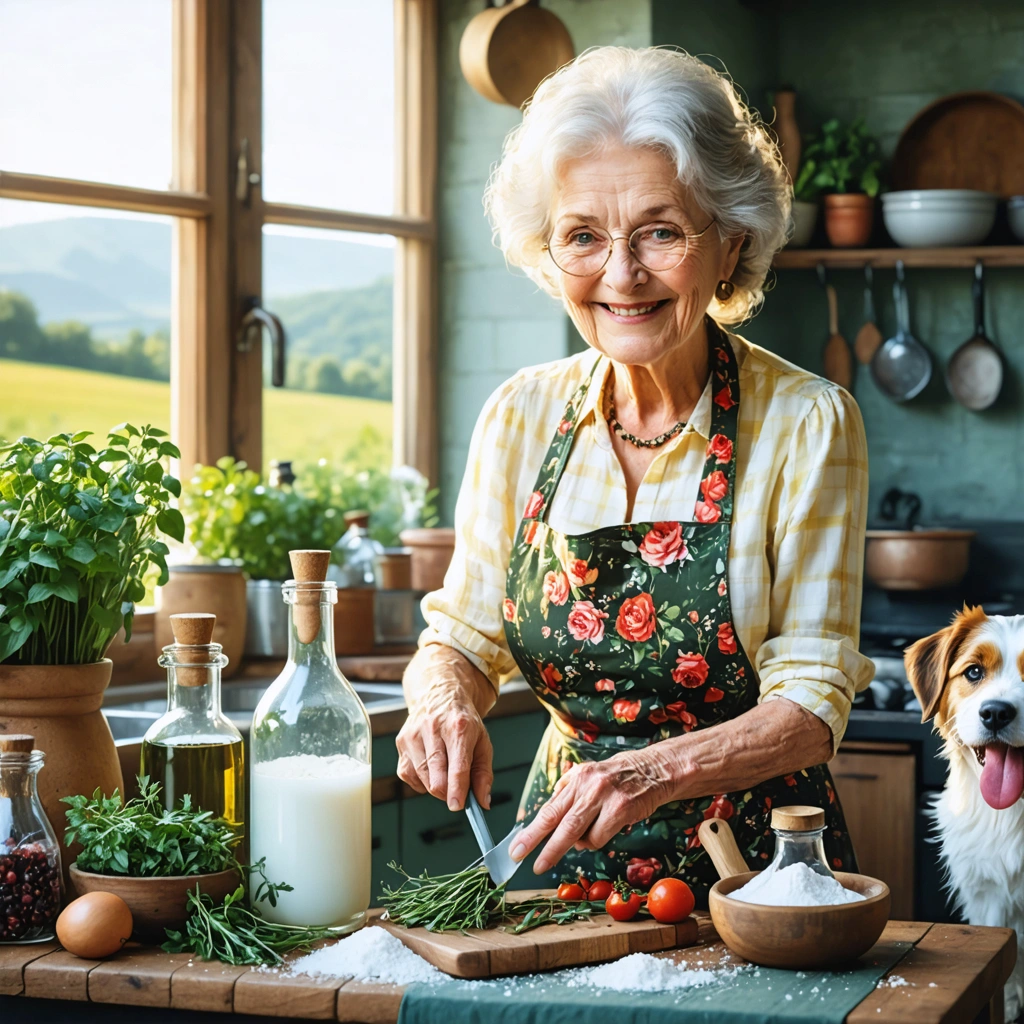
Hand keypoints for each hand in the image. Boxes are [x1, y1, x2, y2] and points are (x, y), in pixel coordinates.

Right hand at [396, 645, 495, 811]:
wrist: (440, 695)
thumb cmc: (462, 721)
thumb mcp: (482, 743)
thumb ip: (484, 774)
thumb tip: (482, 802)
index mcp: (459, 728)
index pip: (457, 767)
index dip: (457, 791)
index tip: (458, 805)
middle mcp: (433, 729)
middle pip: (436, 777)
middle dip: (447, 793)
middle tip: (456, 790)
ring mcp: (414, 735)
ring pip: (422, 778)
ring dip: (434, 786)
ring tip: (444, 771)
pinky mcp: (401, 742)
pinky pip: (408, 775)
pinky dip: (420, 780)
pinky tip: (429, 767)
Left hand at [510, 750, 670, 873]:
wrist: (652, 770)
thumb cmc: (616, 777)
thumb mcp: (588, 776)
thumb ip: (567, 794)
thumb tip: (547, 819)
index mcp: (576, 778)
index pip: (548, 809)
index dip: (531, 831)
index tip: (516, 848)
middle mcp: (588, 785)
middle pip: (559, 823)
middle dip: (542, 847)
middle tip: (528, 862)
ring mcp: (605, 797)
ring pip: (579, 834)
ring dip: (577, 843)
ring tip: (588, 832)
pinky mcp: (621, 809)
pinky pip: (599, 838)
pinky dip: (595, 842)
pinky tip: (603, 830)